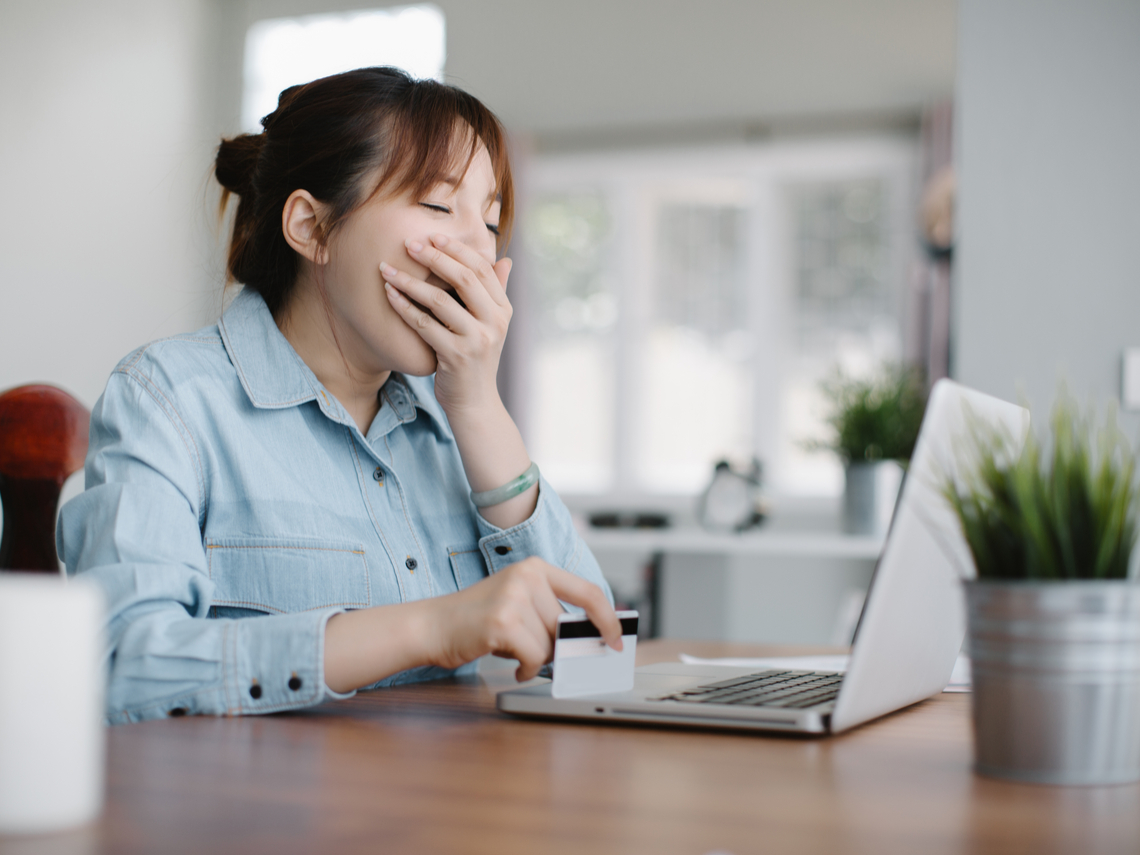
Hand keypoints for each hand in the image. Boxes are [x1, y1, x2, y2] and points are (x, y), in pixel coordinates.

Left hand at [380, 234, 512, 415]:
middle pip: (464, 278)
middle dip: (433, 257)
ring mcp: (477, 340)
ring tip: (387, 269)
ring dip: (410, 281)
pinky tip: (389, 295)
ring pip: (440, 300)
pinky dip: (404, 307)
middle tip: (408, 243)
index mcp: (503, 310)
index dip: (456, 249)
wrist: (475, 402)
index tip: (432, 236)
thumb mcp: (491, 326)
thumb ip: (496, 293)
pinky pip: (424, 325)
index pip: (481, 269)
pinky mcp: (456, 356)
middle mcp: (495, 323)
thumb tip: (505, 260)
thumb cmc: (476, 359)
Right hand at [425, 557, 622, 681]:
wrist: (433, 625)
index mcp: (536, 567)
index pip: (588, 592)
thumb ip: (551, 610)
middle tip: (536, 653)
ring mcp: (514, 597)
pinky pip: (535, 658)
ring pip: (551, 645)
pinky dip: (527, 669)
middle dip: (556, 649)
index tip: (616, 639)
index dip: (608, 619)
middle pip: (567, 627)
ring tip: (512, 650)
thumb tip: (592, 637)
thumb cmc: (477, 617)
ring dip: (536, 659)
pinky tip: (512, 664)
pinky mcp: (503, 622)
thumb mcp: (518, 600)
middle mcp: (527, 576)